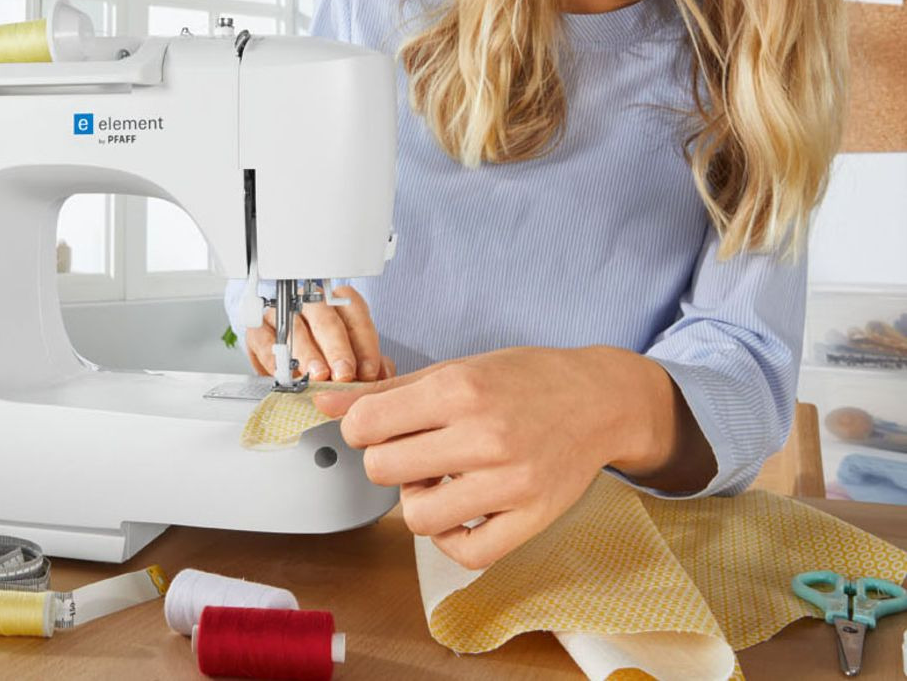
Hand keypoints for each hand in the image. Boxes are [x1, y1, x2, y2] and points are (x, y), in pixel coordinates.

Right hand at [244, 286, 395, 382]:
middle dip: (337, 349)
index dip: (364, 342)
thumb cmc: (321, 356)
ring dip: (309, 355)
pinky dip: (275, 357)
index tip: (369, 370)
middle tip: (344, 373)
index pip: (354, 311)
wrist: (284, 362)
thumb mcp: (350, 359)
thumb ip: (369, 364)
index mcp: (337, 304)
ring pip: (296, 328)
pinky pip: (264, 339)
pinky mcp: (257, 330)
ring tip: (318, 376)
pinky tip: (286, 373)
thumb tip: (384, 373)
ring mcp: (281, 314)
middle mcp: (309, 304)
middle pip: (326, 318)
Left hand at [312, 346, 684, 568]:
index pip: (365, 424)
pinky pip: (467, 552)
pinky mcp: (533, 517)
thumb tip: (322, 401)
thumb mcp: (453, 369)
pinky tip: (459, 513)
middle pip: (382, 469)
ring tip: (437, 482)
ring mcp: (510, 481)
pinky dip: (451, 540)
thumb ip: (386, 391)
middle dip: (385, 461)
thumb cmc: (523, 379)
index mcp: (458, 389)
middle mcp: (483, 435)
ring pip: (417, 517)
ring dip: (416, 502)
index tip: (377, 427)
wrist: (600, 398)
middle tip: (410, 452)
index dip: (359, 428)